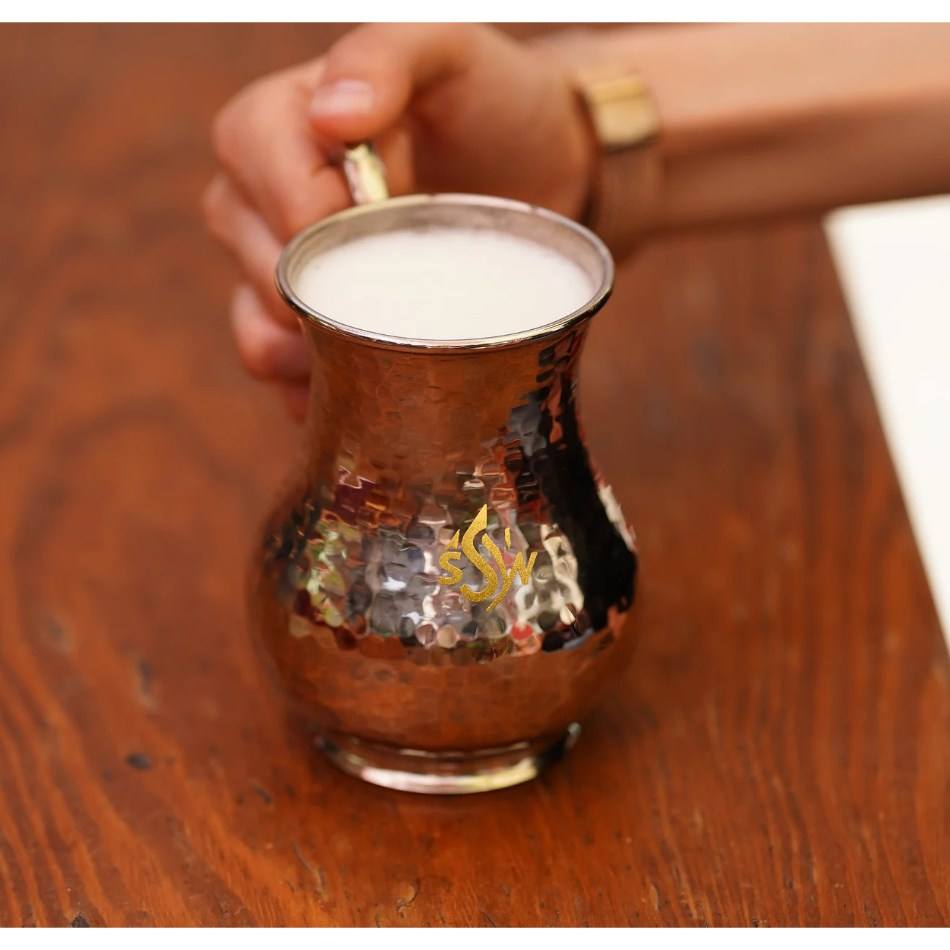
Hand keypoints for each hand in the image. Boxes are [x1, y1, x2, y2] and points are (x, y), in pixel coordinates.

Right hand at [202, 23, 593, 419]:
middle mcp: (262, 195)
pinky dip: (313, 391)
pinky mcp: (309, 322)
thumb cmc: (492, 102)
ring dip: (309, 352)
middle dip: (324, 283)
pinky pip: (283, 372)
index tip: (389, 219)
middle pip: (252, 257)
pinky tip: (364, 390)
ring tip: (379, 348)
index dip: (317, 211)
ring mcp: (282, 266)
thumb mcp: (450, 52)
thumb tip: (330, 114)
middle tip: (397, 286)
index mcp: (278, 122)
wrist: (538, 173)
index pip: (258, 171)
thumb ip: (387, 56)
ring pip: (255, 324)